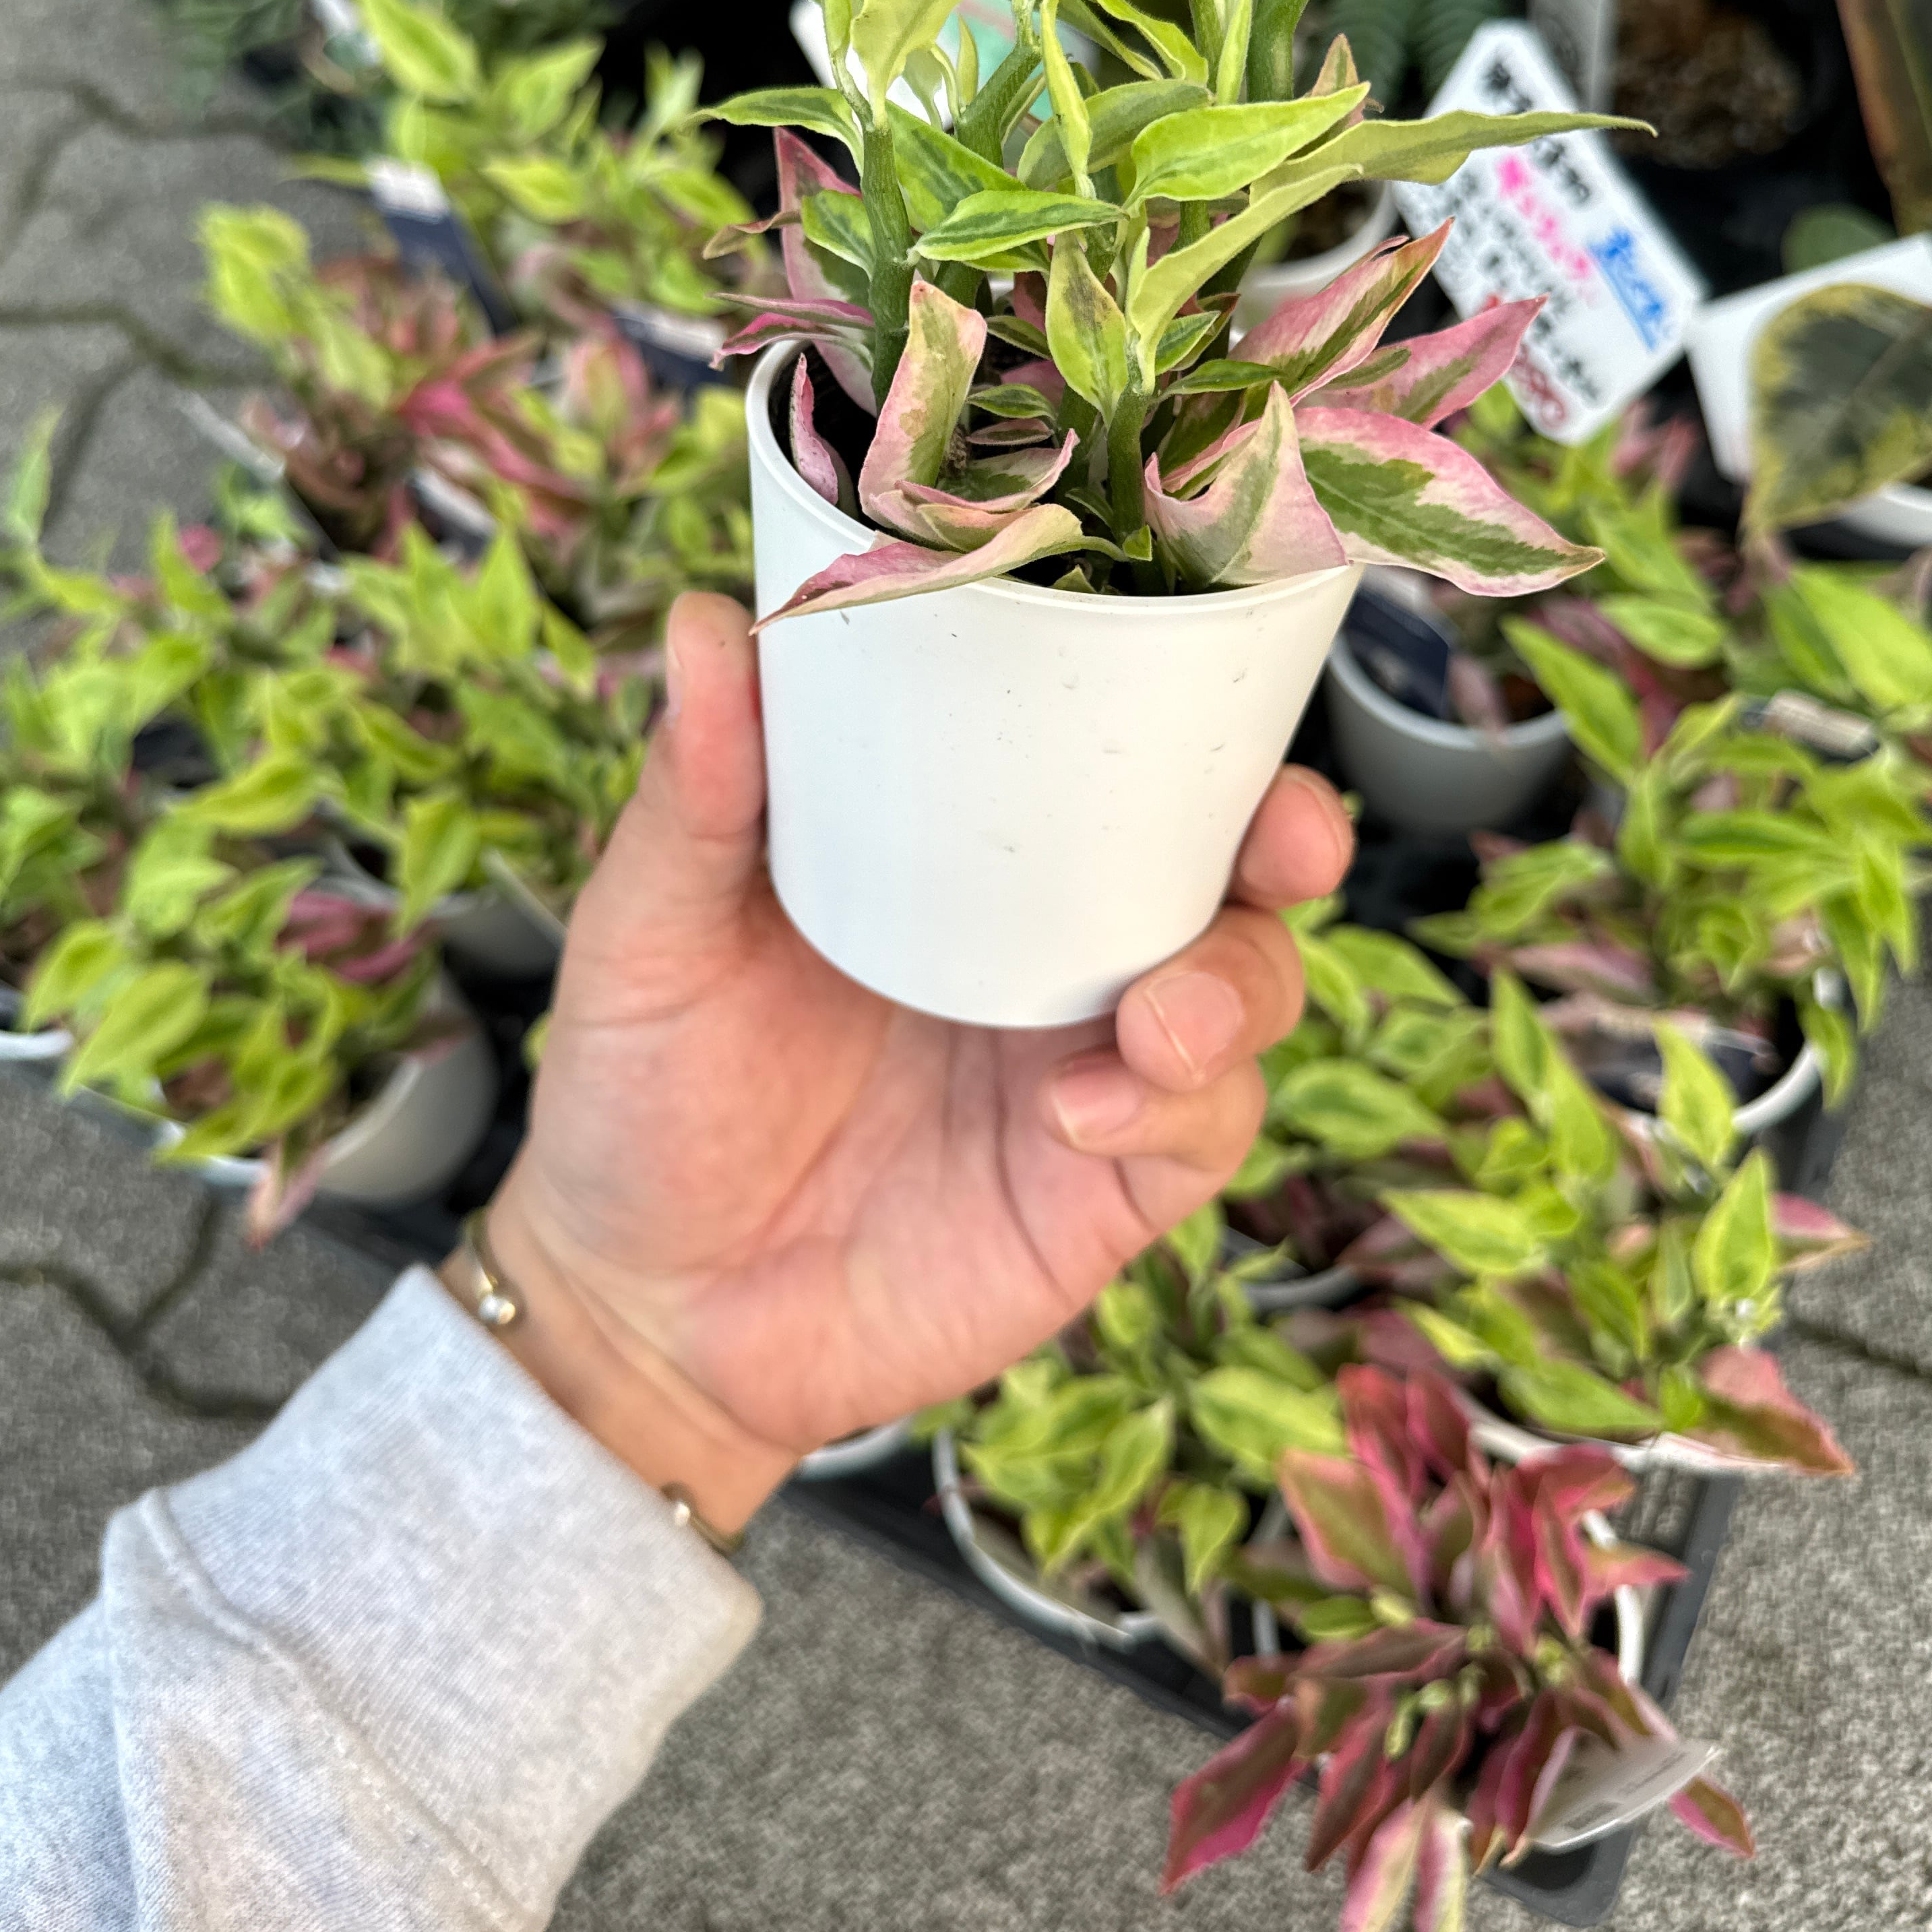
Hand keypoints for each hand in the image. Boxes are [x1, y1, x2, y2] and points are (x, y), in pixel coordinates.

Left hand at [474, 593, 1352, 1529]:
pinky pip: (1197, 1134)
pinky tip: (1079, 1114)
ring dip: (1237, 985)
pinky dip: (1171, 1112)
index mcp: (969, 854)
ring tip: (1153, 1021)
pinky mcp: (1102, 1190)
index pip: (1116, 756)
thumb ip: (694, 792)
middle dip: (1289, 835)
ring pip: (1247, 992)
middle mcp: (1055, 946)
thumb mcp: (654, 929)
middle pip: (1229, 863)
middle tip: (1284, 836)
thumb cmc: (645, 1091)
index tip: (1213, 666)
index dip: (1197, 710)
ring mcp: (1090, 1065)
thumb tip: (705, 622)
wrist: (641, 1309)